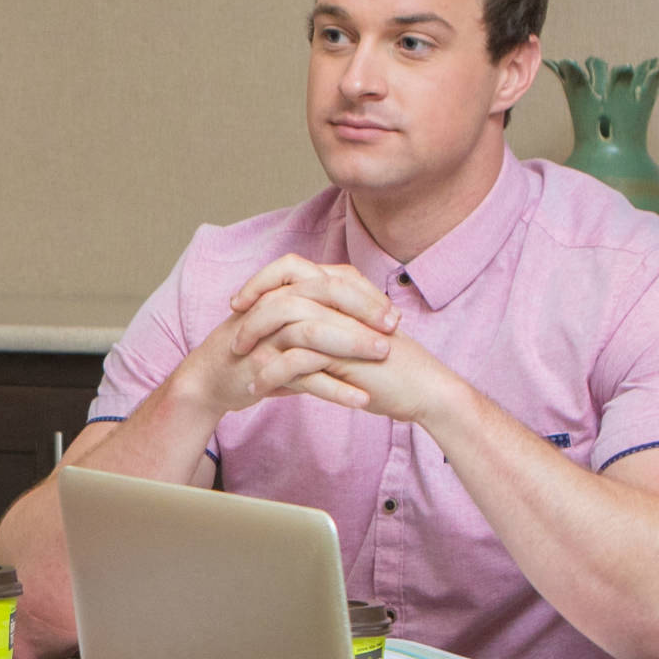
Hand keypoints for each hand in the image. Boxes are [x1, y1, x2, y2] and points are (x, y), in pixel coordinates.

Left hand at [228, 255, 461, 427]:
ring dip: (256, 342)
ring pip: (285, 320)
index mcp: (344, 288)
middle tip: (233, 337)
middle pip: (283, 286)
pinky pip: (296, 361)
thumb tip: (288, 324)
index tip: (239, 303)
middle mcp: (343, 300)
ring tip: (239, 365)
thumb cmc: (390, 365)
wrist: (425, 390)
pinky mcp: (345, 357)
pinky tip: (256, 389)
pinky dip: (271, 374)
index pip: (291, 267)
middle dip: (251, 310)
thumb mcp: (352, 337)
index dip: (261, 282)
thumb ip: (325, 323)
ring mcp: (344, 325)